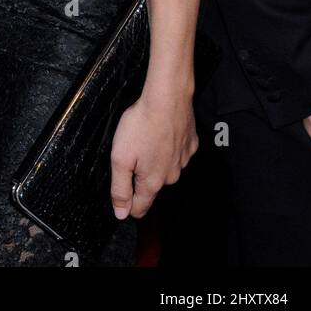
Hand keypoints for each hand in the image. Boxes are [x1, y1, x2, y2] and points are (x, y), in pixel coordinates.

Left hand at [110, 91, 197, 219]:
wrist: (167, 97)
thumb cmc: (142, 124)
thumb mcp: (120, 158)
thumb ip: (120, 188)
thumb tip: (121, 213)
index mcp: (152, 181)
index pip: (140, 207)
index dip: (127, 204)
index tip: (121, 193)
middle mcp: (171, 175)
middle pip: (152, 186)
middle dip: (139, 175)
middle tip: (131, 152)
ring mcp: (183, 160)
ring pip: (165, 168)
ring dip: (155, 159)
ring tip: (145, 138)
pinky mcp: (191, 144)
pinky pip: (177, 152)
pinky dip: (168, 145)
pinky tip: (160, 132)